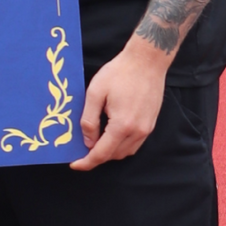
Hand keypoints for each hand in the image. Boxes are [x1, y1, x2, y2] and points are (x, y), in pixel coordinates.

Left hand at [70, 37, 171, 170]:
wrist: (147, 61)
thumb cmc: (119, 73)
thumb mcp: (95, 93)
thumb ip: (89, 119)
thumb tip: (87, 141)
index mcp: (122, 125)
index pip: (102, 153)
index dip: (87, 162)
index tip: (74, 165)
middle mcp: (137, 131)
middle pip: (114, 155)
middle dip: (96, 156)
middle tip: (81, 150)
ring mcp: (147, 129)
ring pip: (125, 152)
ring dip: (109, 152)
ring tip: (94, 142)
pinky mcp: (151, 124)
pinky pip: (134, 144)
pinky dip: (120, 145)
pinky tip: (110, 135)